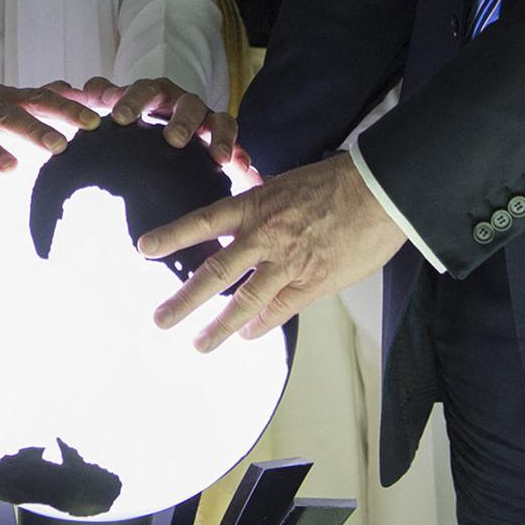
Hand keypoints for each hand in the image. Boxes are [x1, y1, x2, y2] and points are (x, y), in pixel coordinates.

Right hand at [0, 82, 100, 183]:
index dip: (66, 109)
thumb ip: (47, 101)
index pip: (39, 99)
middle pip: (10, 115)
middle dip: (35, 130)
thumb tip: (86, 91)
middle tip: (60, 146)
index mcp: (6, 99)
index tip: (94, 122)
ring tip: (12, 168)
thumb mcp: (14, 107)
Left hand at [72, 75, 236, 164]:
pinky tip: (243, 169)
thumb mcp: (121, 105)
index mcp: (156, 93)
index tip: (119, 117)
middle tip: (174, 139)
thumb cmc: (138, 117)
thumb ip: (104, 95)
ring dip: (219, 137)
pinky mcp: (222, 136)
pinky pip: (234, 142)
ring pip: (217, 121)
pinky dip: (240, 152)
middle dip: (182, 120)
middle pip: (186, 104)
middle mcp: (183, 102)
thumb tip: (88, 88)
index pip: (144, 90)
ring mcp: (206, 118)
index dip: (133, 100)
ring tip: (219, 157)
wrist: (166, 127)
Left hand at [133, 151, 405, 351]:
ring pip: (245, 301)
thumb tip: (243, 189)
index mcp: (256, 205)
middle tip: (159, 320)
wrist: (380, 193)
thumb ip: (260, 193)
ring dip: (219, 327)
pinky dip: (260, 325)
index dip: (172, 235)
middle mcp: (265, 235)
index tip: (144, 249)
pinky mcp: (313, 283)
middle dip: (184, 300)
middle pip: (216, 273)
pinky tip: (246, 335)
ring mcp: (288, 262)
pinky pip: (280, 310)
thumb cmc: (336, 181)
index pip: (203, 221)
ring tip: (198, 344)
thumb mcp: (286, 181)